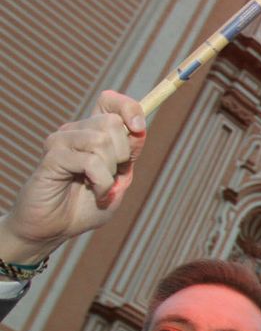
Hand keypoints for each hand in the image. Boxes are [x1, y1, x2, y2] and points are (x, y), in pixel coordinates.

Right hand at [0, 91, 145, 264]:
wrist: (56, 228)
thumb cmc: (86, 206)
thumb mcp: (119, 180)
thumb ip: (129, 155)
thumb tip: (138, 130)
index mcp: (93, 133)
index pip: (109, 101)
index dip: (128, 108)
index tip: (139, 129)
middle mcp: (75, 132)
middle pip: (112, 122)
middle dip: (123, 153)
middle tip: (113, 175)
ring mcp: (61, 142)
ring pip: (101, 140)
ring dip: (110, 171)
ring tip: (100, 187)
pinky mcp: (52, 157)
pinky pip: (90, 161)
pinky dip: (101, 182)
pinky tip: (95, 193)